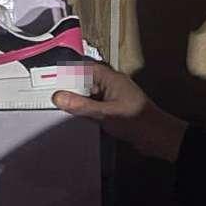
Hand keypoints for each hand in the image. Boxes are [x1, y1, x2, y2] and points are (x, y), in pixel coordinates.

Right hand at [53, 63, 187, 162]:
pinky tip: (72, 118)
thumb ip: (81, 106)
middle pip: (84, 81)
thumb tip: (57, 97)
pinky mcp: (113, 111)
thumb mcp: (106, 113)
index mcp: (111, 78)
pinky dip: (84, 111)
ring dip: (76, 101)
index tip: (48, 77)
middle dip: (68, 87)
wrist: (159, 138)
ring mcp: (112, 98)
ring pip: (88, 95)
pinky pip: (94, 107)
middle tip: (47, 94)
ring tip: (54, 107)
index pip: (84, 67)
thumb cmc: (136, 121)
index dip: (66, 71)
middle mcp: (111, 85)